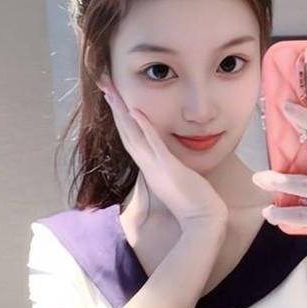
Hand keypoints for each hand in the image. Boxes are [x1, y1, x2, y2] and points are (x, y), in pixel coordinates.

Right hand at [98, 78, 227, 237]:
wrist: (203, 222)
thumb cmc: (195, 203)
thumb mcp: (178, 180)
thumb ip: (170, 168)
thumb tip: (169, 161)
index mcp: (150, 167)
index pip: (131, 138)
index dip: (121, 118)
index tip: (113, 98)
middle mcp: (148, 165)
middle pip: (126, 132)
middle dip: (114, 108)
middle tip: (103, 85)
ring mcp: (157, 167)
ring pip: (134, 135)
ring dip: (122, 112)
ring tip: (111, 92)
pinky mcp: (169, 168)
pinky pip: (155, 144)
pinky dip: (145, 127)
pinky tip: (136, 111)